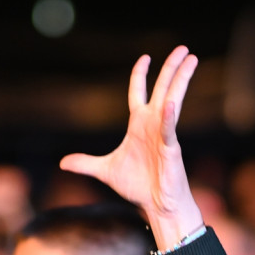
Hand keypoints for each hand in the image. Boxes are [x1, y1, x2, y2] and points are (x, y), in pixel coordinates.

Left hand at [59, 45, 203, 248]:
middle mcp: (153, 124)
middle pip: (162, 88)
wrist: (157, 206)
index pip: (139, 93)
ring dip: (181, 79)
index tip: (145, 58)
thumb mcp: (106, 171)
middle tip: (183, 48)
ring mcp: (164, 134)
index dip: (141, 75)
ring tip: (191, 59)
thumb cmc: (139, 187)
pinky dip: (168, 116)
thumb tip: (63, 163)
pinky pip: (169, 129)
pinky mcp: (171, 148)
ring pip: (173, 99)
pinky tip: (171, 102)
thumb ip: (85, 164)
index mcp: (139, 125)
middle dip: (171, 68)